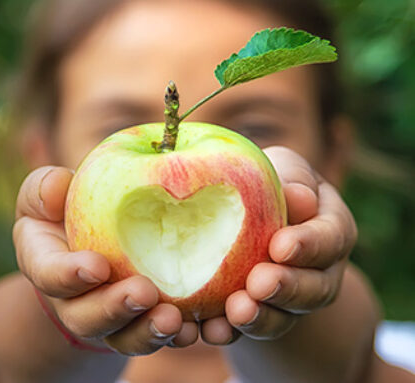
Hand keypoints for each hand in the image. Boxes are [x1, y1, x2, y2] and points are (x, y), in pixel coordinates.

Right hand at [13, 166, 197, 354]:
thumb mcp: (48, 193)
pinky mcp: (141, 321)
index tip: (97, 266)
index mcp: (48, 266)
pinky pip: (157, 335)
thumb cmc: (69, 211)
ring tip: (174, 319)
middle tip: (144, 293)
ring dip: (148, 332)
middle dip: (115, 309)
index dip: (69, 275)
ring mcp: (110, 317)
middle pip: (87, 318)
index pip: (49, 275)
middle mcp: (74, 302)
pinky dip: (179, 335)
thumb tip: (57, 184)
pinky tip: (196, 328)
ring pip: (124, 337)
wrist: (93, 242)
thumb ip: (45, 188)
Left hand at [198, 146, 357, 343]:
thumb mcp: (281, 169)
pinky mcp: (261, 313)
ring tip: (237, 311)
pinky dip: (231, 331)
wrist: (246, 214)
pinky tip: (212, 329)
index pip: (330, 238)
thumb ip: (292, 180)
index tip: (281, 246)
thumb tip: (298, 198)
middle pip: (315, 288)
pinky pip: (250, 329)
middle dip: (287, 287)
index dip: (309, 245)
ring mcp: (291, 298)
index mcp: (330, 229)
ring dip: (262, 317)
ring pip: (285, 316)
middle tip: (259, 283)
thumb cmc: (267, 183)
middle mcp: (319, 270)